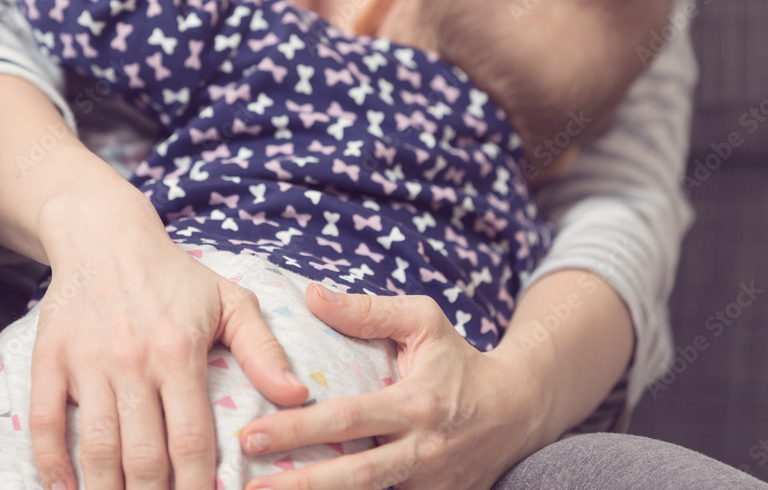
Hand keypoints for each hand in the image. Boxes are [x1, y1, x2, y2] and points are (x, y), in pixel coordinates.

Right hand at [30, 177, 308, 489]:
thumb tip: (297, 396)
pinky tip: (66, 489)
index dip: (197, 487)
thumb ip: (264, 350)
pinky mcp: (49, 359)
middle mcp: (132, 361)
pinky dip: (51, 465)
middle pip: (142, 457)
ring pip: (96, 449)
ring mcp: (87, 362)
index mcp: (179, 352)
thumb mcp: (231, 301)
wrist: (106, 237)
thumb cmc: (176, 276)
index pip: (191, 440)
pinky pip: (45, 422)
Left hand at [239, 285, 558, 489]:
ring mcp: (430, 484)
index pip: (348, 419)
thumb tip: (312, 295)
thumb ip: (367, 311)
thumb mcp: (423, 321)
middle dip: (298, 485)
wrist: (518, 410)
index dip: (298, 429)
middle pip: (354, 476)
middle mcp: (422, 451)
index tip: (251, 435)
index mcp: (415, 404)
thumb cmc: (460, 359)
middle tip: (249, 486)